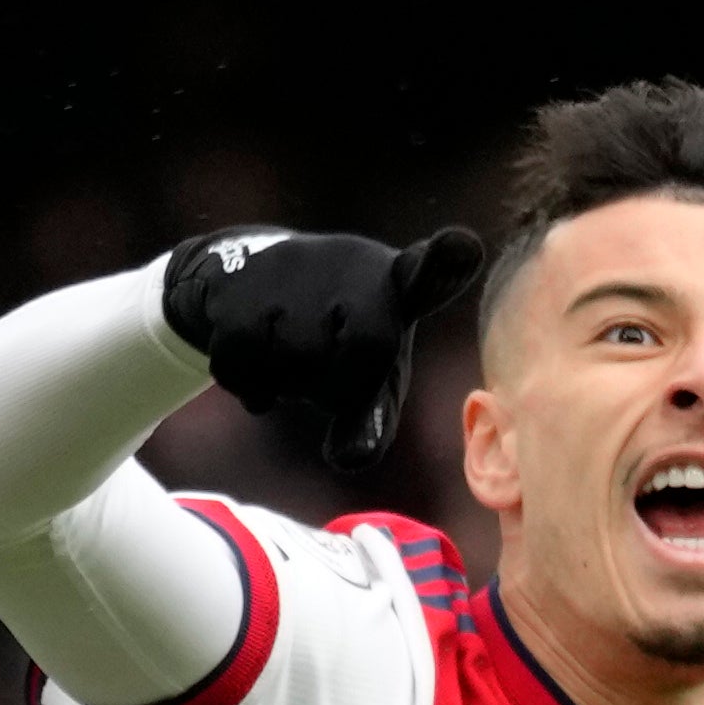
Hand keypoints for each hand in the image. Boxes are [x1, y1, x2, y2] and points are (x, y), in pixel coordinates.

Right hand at [161, 225, 487, 471]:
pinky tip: (255, 361)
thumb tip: (351, 458)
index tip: (463, 245)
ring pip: (296, 364)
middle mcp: (350, 266)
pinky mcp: (241, 287)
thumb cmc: (330, 338)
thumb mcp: (366, 377)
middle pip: (361, 355)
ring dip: (288, 382)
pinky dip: (247, 384)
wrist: (242, 276)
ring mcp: (293, 270)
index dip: (444, 260)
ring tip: (290, 356)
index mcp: (396, 286)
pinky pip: (243, 366)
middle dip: (341, 384)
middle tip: (327, 371)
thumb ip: (371, 422)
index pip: (426, 273)